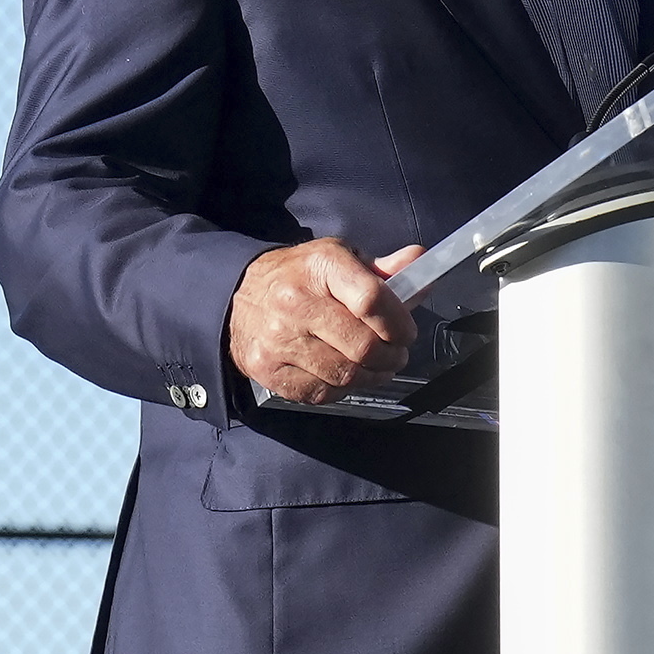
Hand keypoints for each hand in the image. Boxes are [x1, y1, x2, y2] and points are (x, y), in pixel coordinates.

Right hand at [226, 239, 428, 405]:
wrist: (236, 297)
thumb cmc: (297, 277)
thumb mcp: (337, 259)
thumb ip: (381, 269)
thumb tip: (418, 261)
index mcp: (319, 267)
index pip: (371, 299)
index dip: (399, 323)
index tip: (406, 332)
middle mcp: (296, 302)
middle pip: (363, 345)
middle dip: (391, 356)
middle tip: (396, 354)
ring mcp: (279, 339)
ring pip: (346, 375)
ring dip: (372, 377)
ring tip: (376, 367)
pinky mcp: (268, 369)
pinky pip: (321, 393)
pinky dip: (341, 390)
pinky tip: (344, 376)